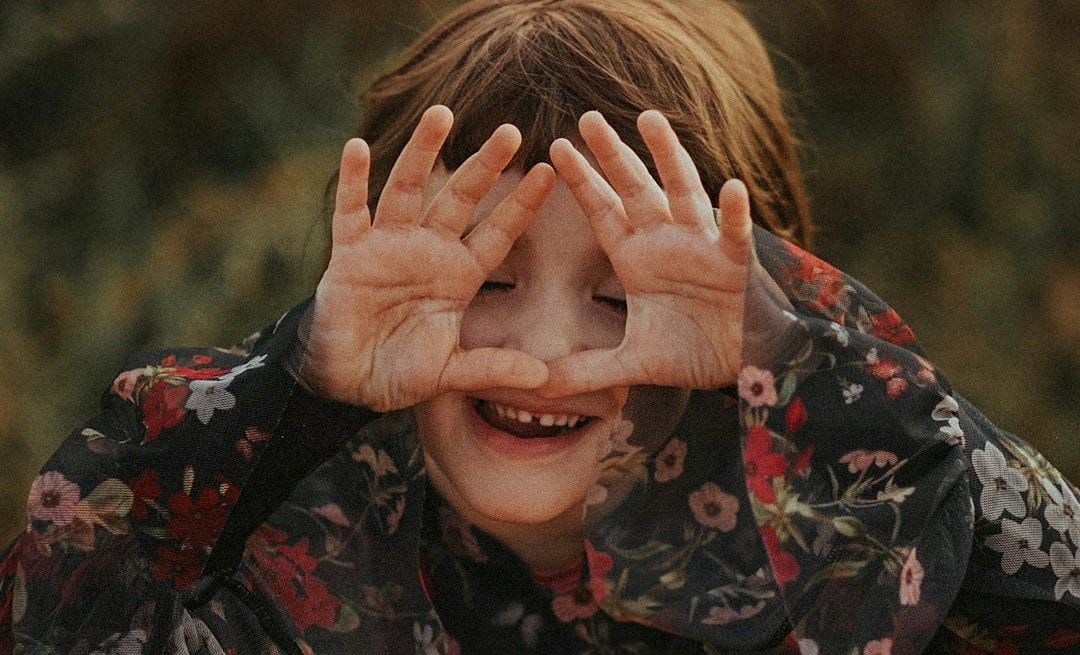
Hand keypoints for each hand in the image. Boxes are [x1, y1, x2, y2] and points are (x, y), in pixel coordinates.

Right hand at [302, 106, 554, 410]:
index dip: (521, 204)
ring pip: (408, 189)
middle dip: (484, 166)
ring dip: (422, 152)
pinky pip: (351, 211)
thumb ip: (493, 369)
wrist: (347, 382)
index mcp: (459, 275)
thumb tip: (544, 380)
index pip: (498, 232)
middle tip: (510, 131)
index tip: (549, 171)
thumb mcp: (452, 372)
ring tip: (441, 113)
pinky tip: (356, 146)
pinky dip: (353, 181)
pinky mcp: (351, 254)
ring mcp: (389, 246)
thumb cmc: (401, 372)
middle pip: (460, 198)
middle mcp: (429, 251)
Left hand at [542, 110, 751, 395]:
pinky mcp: (736, 263)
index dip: (581, 181)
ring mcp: (702, 246)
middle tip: (587, 118)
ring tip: (650, 119)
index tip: (554, 148)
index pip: (602, 211)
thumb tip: (537, 387)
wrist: (739, 365)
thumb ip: (585, 370)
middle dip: (612, 154)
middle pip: (634, 188)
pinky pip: (735, 233)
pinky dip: (734, 213)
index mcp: (635, 257)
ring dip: (667, 156)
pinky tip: (731, 186)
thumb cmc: (688, 351)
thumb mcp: (631, 364)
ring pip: (683, 191)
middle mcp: (665, 241)